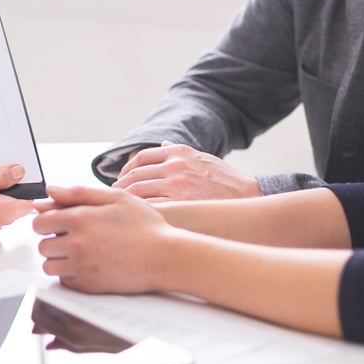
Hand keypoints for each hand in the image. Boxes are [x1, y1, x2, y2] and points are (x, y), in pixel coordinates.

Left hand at [33, 186, 173, 293]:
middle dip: (53, 239)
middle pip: (42, 245)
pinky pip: (64, 280)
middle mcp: (77, 243)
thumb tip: (49, 190)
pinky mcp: (88, 286)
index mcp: (80, 219)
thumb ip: (78, 193)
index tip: (57, 222)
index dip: (47, 220)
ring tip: (79, 251)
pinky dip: (70, 273)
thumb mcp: (115, 198)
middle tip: (72, 236)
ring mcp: (81, 267)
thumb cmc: (145, 226)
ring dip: (59, 258)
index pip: (40, 222)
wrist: (165, 256)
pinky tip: (87, 264)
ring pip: (49, 265)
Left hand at [112, 141, 260, 201]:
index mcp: (179, 152)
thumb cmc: (226, 180)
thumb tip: (161, 144)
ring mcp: (177, 185)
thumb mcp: (203, 157)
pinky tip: (135, 219)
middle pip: (135, 175)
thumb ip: (179, 151)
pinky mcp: (181, 204)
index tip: (121, 181)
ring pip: (138, 191)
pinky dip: (138, 212)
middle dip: (121, 187)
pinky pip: (150, 207)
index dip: (126, 170)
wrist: (248, 197)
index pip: (141, 158)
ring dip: (126, 200)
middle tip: (115, 198)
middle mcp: (175, 165)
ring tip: (122, 209)